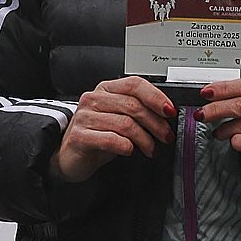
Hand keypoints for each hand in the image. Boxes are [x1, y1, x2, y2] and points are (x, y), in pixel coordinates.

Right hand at [50, 76, 176, 182]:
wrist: (71, 156)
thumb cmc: (98, 136)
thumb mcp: (118, 118)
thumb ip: (137, 111)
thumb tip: (166, 114)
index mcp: (105, 89)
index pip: (134, 84)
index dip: (156, 97)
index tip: (169, 111)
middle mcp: (93, 99)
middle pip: (133, 105)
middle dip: (156, 124)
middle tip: (165, 137)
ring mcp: (84, 117)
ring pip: (125, 124)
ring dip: (145, 140)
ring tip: (150, 149)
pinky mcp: (79, 136)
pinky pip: (111, 139)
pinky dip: (126, 147)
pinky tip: (130, 150)